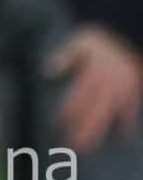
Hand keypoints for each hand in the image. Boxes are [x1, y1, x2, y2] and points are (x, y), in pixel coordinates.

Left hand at [47, 24, 142, 151]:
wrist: (127, 33)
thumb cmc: (100, 40)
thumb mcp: (79, 42)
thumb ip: (64, 57)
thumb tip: (46, 71)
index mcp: (92, 73)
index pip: (77, 97)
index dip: (68, 112)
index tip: (58, 125)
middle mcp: (107, 84)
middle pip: (92, 110)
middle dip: (81, 128)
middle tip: (71, 146)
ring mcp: (122, 89)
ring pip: (109, 114)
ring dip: (98, 130)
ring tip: (88, 146)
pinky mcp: (134, 91)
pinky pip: (131, 110)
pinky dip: (127, 124)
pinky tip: (122, 137)